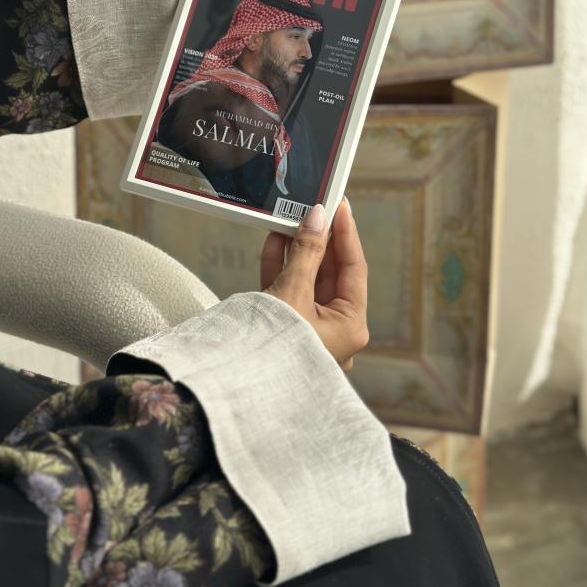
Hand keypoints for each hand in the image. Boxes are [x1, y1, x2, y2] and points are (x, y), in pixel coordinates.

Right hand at [260, 200, 368, 371]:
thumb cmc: (274, 345)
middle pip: (330, 274)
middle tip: (315, 209)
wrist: (232, 379)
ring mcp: (308, 331)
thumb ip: (307, 251)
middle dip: (319, 240)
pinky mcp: (285, 330)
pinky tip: (276, 240)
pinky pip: (288, 293)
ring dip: (298, 250)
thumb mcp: (293, 291)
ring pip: (307, 281)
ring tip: (291, 218)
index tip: (340, 206)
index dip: (346, 234)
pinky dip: (282, 267)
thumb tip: (318, 217)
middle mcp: (334, 331)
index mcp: (350, 327)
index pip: (354, 269)